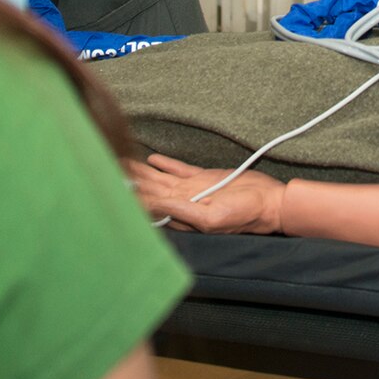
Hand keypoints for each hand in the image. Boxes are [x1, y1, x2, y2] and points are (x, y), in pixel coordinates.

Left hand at [124, 153, 284, 235]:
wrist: (270, 201)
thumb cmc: (246, 214)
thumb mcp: (212, 218)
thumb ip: (183, 211)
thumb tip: (156, 205)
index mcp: (184, 214)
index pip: (151, 206)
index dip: (134, 198)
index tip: (114, 189)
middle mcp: (184, 202)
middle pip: (151, 190)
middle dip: (131, 183)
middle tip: (109, 170)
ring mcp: (192, 189)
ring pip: (160, 179)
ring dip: (142, 172)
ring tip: (121, 163)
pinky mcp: (203, 177)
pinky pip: (179, 169)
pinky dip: (164, 164)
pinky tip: (150, 160)